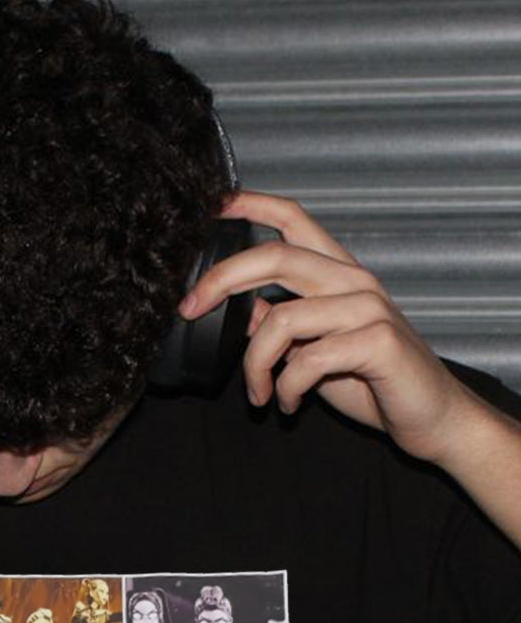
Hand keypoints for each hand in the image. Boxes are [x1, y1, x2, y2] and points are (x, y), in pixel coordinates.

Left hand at [182, 190, 485, 467]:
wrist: (432, 418)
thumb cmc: (375, 384)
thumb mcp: (317, 351)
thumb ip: (284, 326)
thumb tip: (245, 310)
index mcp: (339, 275)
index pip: (294, 220)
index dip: (252, 205)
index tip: (215, 204)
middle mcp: (355, 281)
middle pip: (276, 255)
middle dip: (220, 280)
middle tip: (189, 309)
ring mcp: (369, 308)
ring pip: (281, 319)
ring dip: (254, 365)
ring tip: (258, 394)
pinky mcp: (378, 343)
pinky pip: (306, 361)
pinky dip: (286, 389)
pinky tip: (289, 404)